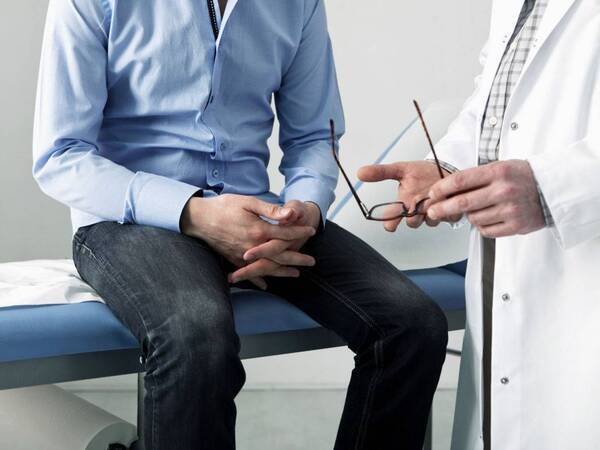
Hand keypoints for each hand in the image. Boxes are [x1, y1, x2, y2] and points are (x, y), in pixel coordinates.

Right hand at [181, 194, 315, 287]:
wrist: (198, 218)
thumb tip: (290, 214)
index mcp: (259, 231)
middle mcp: (253, 247)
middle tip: (312, 262)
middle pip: (281, 255)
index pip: (286, 234)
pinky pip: (249, 272)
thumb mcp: (249, 202)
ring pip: (267, 267)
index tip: (311, 231)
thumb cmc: (224, 206)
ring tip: (296, 274)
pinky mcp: (233, 259)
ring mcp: (243, 255)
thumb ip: (270, 210)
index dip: (299, 232)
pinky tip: (265, 285)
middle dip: (297, 258)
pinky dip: (257, 280)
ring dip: (282, 271)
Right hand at [357, 161, 451, 231]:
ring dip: (431, 211)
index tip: (390, 225)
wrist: (444, 169)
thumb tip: (360, 173)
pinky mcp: (448, 213)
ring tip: (434, 197)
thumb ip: (381, 172)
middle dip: (414, 215)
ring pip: (429, 222)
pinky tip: (447, 198)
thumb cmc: (422, 173)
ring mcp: (432, 213)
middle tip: (417, 203)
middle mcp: (416, 211)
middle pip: (411, 223)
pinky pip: (447, 218)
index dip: (390, 223)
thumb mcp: (401, 169)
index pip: (391, 218)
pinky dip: (448, 208)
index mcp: (403, 203)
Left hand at [426, 160, 545, 237]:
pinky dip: (482, 226)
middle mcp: (503, 190)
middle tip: (432, 212)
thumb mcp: (499, 167)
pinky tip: (488, 218)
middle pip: (462, 203)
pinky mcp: (515, 226)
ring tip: (476, 210)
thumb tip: (445, 190)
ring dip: (468, 216)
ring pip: (473, 218)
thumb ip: (475, 178)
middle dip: (441, 209)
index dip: (441, 188)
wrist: (552, 190)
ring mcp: (510, 209)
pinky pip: (486, 230)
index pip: (460, 180)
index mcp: (497, 172)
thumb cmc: (522, 177)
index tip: (432, 194)